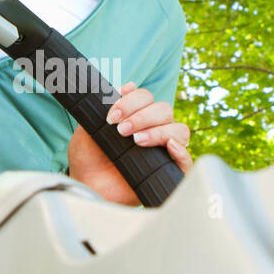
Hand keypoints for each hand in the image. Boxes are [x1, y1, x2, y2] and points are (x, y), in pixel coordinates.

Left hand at [67, 80, 192, 205]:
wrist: (86, 187)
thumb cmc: (87, 160)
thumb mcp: (88, 129)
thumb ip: (104, 108)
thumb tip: (128, 86)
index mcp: (136, 117)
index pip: (146, 98)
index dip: (131, 101)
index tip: (112, 116)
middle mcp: (152, 131)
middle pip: (164, 110)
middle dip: (142, 115)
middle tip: (121, 130)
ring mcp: (162, 151)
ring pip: (178, 130)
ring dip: (158, 131)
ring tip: (136, 141)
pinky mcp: (166, 172)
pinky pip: (186, 161)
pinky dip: (181, 151)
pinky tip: (168, 147)